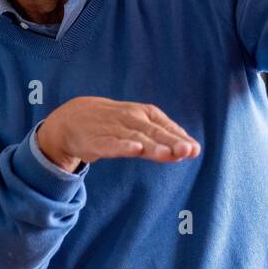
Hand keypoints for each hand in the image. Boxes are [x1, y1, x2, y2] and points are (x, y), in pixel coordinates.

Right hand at [38, 96, 201, 171]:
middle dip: (172, 142)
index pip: (166, 126)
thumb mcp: (140, 126)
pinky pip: (112, 144)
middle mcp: (132, 119)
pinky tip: (135, 150)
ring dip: (153, 147)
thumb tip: (191, 149)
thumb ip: (163, 138)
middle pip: (155, 132)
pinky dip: (123, 146)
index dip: (180, 138)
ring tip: (168, 154)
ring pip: (137, 139)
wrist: (72, 119)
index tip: (195, 150)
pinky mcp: (97, 141)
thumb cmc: (114, 124)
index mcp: (145, 113)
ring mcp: (114, 129)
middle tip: (188, 150)